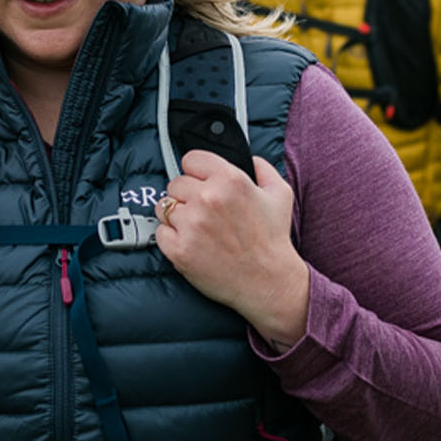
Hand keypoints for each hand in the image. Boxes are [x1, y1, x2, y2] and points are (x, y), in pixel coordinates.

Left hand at [155, 150, 309, 341]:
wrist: (268, 282)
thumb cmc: (273, 239)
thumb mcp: (280, 194)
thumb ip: (262, 167)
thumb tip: (247, 157)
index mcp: (230, 180)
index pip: (191, 159)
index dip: (197, 172)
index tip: (201, 182)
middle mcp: (208, 198)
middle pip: (175, 183)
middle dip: (187, 195)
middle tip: (204, 211)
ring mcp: (191, 225)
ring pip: (164, 207)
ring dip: (177, 216)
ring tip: (198, 228)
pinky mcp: (179, 249)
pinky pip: (160, 232)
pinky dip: (171, 237)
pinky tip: (191, 243)